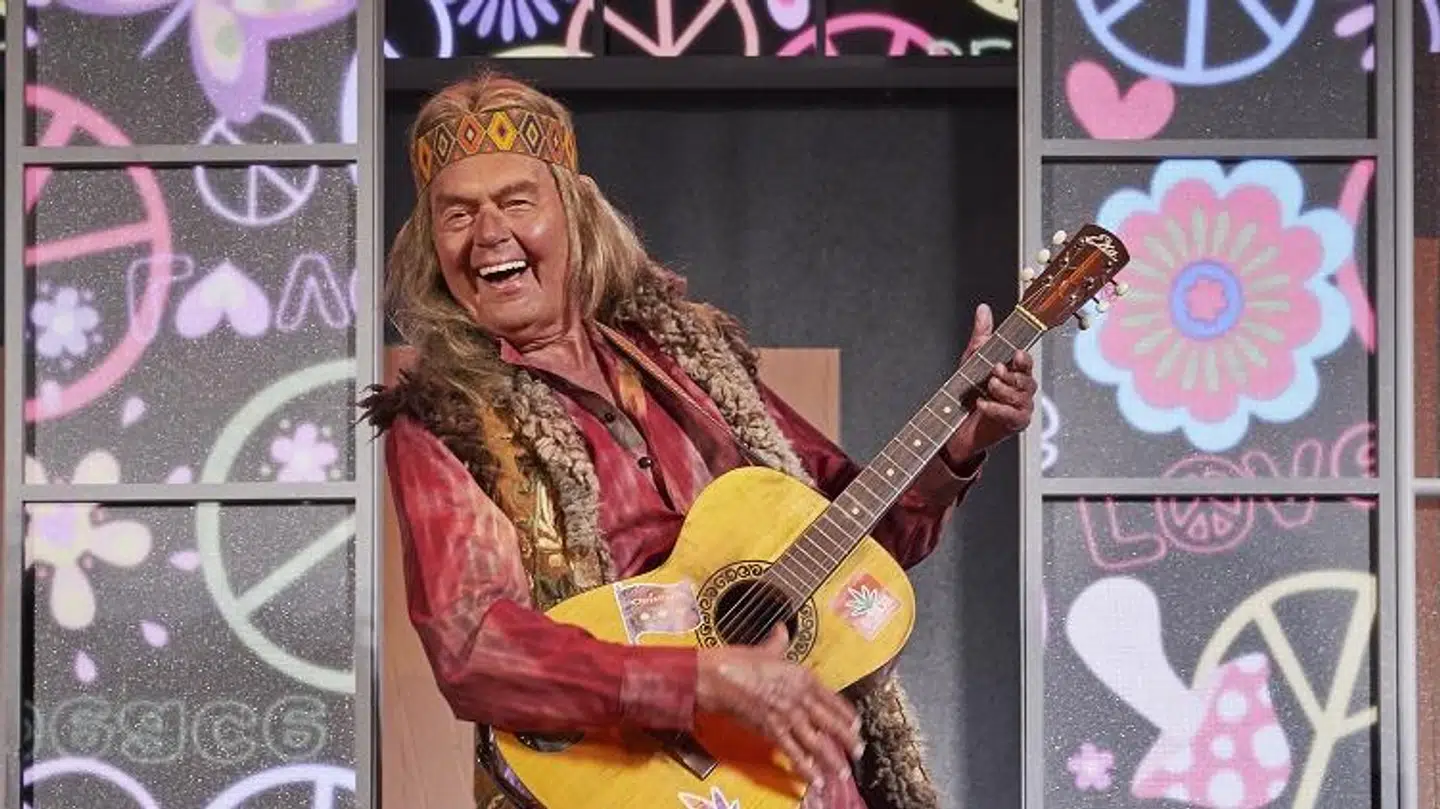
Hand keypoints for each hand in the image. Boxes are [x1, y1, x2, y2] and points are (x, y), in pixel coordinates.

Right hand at [696, 625, 861, 794]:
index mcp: (801, 676)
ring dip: (831, 758)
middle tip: (858, 750)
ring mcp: (787, 715)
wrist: (716, 677)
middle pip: (830, 722)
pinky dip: (805, 767)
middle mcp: (800, 696)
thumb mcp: (764, 649)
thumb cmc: (737, 661)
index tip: (854, 724)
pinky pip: (793, 752)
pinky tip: (814, 777)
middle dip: (846, 739)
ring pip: (817, 741)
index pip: (832, 699)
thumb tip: (782, 630)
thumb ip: (778, 643)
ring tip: (841, 771)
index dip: (845, 713)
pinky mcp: (772, 730)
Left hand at [946, 303, 1036, 461]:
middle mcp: (1022, 389)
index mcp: (1015, 372)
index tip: (1015, 354)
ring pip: (1021, 396)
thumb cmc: (969, 391)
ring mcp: (1021, 407)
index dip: (1023, 359)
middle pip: (1026, 379)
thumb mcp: (972, 360)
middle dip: (1011, 374)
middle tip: (995, 370)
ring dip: (1003, 390)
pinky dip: (996, 408)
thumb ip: (981, 335)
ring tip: (988, 386)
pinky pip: (1012, 414)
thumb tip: (983, 309)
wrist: (956, 423)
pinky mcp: (1016, 423)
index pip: (1026, 362)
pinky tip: (982, 404)